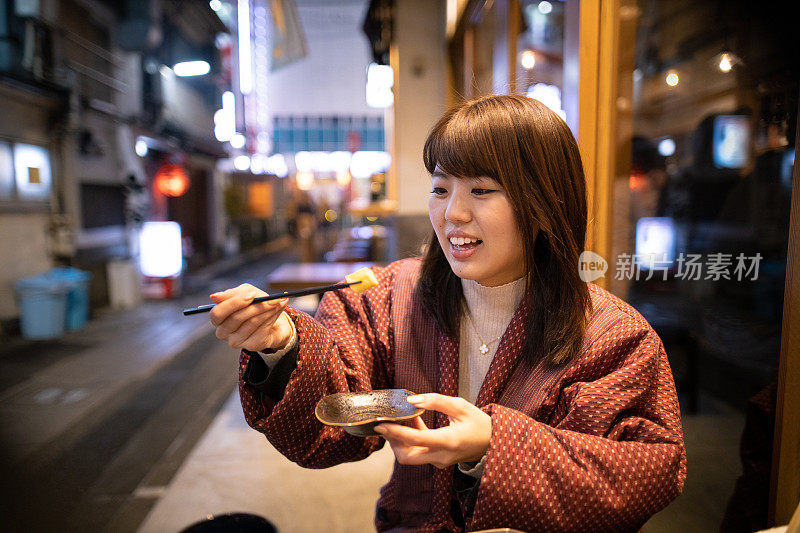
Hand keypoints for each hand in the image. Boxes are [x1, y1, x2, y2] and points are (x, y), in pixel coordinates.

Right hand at [209, 283, 292, 351]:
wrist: (272, 318)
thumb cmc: (255, 304)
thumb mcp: (245, 293)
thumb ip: (233, 294)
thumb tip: (214, 297)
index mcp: (218, 318)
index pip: (218, 313)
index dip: (234, 303)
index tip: (251, 295)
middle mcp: (223, 332)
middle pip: (237, 318)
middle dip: (256, 306)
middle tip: (271, 298)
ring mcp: (236, 341)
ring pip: (252, 323)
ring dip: (268, 310)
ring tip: (279, 301)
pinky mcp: (251, 345)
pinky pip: (262, 329)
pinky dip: (272, 317)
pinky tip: (278, 310)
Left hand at [374, 393, 490, 468]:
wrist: (493, 443)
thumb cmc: (479, 423)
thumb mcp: (460, 406)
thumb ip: (435, 401)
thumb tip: (411, 400)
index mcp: (448, 442)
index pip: (416, 440)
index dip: (395, 433)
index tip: (380, 425)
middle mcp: (441, 456)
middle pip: (407, 456)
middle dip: (393, 440)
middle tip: (387, 422)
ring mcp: (439, 462)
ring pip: (410, 456)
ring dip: (401, 439)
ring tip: (402, 417)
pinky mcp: (438, 461)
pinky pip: (418, 453)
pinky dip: (411, 439)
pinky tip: (414, 421)